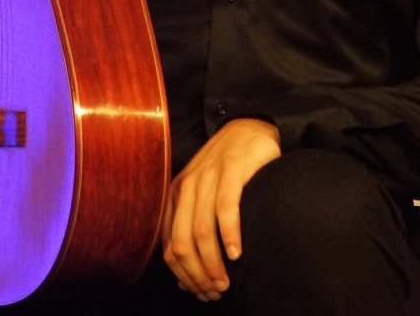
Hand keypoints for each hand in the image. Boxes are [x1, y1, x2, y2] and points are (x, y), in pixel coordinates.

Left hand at [161, 118, 280, 300]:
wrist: (250, 126)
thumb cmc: (229, 166)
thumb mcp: (204, 193)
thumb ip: (194, 225)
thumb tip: (187, 277)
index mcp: (176, 195)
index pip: (170, 247)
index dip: (184, 276)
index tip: (202, 292)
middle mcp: (187, 186)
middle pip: (182, 243)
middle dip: (197, 275)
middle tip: (216, 291)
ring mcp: (209, 176)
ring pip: (201, 231)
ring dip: (213, 263)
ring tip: (226, 281)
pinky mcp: (232, 169)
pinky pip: (225, 208)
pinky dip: (229, 235)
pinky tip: (237, 253)